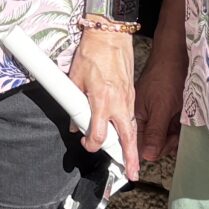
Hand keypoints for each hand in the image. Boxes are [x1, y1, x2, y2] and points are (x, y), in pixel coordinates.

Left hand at [70, 25, 137, 172]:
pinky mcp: (132, 93)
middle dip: (130, 158)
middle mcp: (119, 103)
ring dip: (134, 147)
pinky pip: (133, 117)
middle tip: (132, 173)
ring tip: (135, 163)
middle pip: (127, 137)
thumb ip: (73, 103)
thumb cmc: (92, 54)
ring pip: (133, 128)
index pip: (99, 134)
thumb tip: (74, 122)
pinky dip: (132, 130)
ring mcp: (129, 98)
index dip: (92, 144)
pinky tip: (130, 137)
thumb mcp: (75, 78)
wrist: (110, 35)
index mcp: (102, 100)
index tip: (87, 144)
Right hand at [136, 51, 185, 164]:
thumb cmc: (166, 76)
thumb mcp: (162, 107)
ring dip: (175, 132)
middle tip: (179, 131)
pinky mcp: (164, 108)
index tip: (170, 142)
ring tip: (181, 119)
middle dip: (169, 140)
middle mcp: (143, 117)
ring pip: (165, 134)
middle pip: (155, 142)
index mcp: (136, 117)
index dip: (157, 148)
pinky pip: (170, 124)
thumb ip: (155, 133)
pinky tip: (182, 115)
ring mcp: (154, 112)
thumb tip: (147, 157)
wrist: (176, 53)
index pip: (142, 146)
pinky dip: (178, 123)